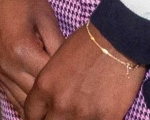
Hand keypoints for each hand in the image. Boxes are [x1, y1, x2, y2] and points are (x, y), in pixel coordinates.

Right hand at [0, 0, 64, 109]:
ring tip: (59, 105)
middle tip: (74, 95)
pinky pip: (11, 97)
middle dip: (55, 97)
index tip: (82, 80)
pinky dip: (26, 103)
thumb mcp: (46, 16)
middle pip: (37, 96)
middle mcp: (9, 67)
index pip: (51, 79)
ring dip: (40, 106)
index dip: (67, 81)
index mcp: (23, 52)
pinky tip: (40, 106)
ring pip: (23, 103)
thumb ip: (59, 44)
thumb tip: (72, 66)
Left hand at [23, 23, 145, 119]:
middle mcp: (60, 104)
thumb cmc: (87, 42)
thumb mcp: (57, 60)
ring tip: (83, 110)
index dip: (37, 117)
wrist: (118, 38)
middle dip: (53, 119)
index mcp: (45, 87)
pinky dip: (96, 119)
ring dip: (75, 119)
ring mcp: (83, 114)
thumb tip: (52, 100)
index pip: (31, 115)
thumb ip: (51, 84)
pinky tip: (99, 112)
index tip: (44, 115)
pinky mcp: (106, 118)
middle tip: (62, 114)